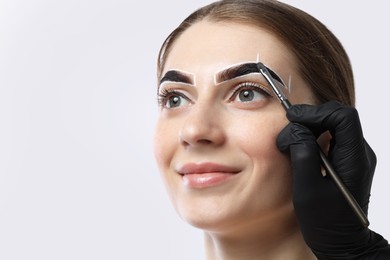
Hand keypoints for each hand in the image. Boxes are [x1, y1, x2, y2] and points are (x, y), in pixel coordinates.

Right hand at [277, 101, 389, 258]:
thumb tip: (295, 129)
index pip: (343, 117)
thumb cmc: (325, 222)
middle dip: (310, 118)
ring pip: (334, 124)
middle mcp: (359, 153)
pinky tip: (300, 147)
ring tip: (291, 142)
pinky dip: (313, 135)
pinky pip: (332, 136)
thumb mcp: (307, 190)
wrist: (341, 241)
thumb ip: (302, 155)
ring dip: (310, 126)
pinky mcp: (346, 160)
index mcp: (354, 159)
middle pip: (338, 116)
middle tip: (288, 132)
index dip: (315, 112)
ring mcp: (354, 156)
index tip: (292, 119)